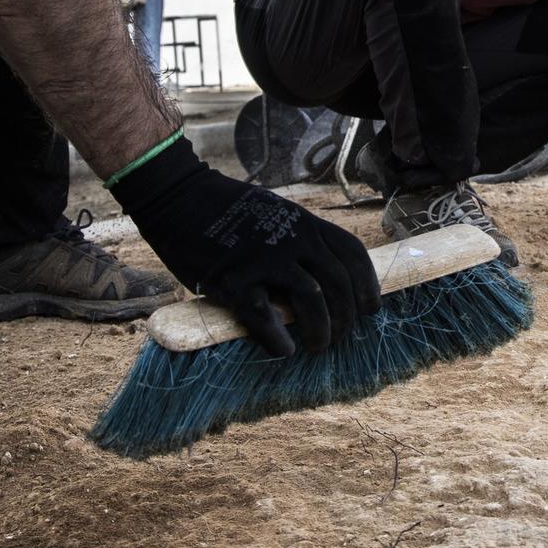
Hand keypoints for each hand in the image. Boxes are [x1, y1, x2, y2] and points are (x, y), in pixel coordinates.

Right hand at [107, 136, 379, 355]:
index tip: (371, 308)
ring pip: (312, 301)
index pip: (351, 253)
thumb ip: (295, 238)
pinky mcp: (234, 279)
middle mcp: (293, 239)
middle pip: (339, 283)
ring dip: (321, 331)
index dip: (367, 285)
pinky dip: (277, 339)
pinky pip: (265, 317)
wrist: (177, 196)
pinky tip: (283, 350)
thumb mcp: (273, 213)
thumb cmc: (223, 209)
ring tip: (317, 347)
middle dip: (347, 316)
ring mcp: (265, 259)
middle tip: (340, 337)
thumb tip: (315, 274)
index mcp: (304, 222)